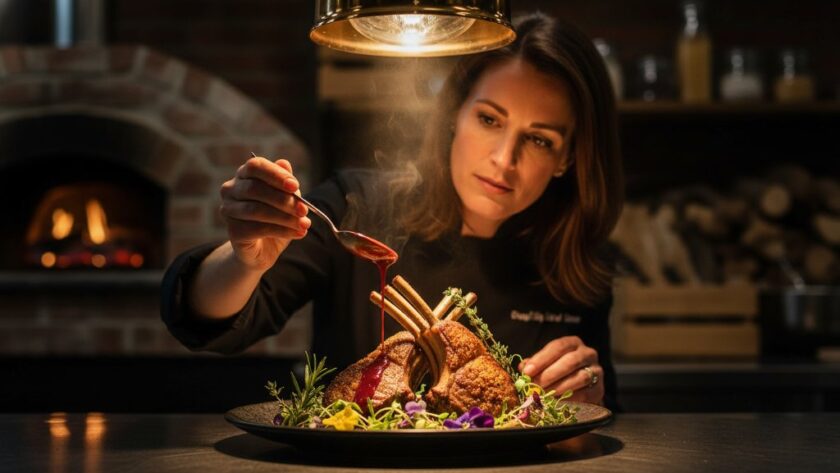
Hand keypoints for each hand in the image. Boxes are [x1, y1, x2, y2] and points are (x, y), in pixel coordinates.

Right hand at [219, 156, 310, 270]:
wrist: (265, 248)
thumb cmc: (276, 216)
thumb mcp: (286, 198)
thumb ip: (285, 183)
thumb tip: (284, 163)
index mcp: (244, 174)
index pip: (255, 166)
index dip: (275, 174)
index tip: (295, 186)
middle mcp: (231, 189)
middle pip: (255, 189)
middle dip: (283, 200)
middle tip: (304, 210)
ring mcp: (228, 210)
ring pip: (256, 210)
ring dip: (285, 217)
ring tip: (303, 224)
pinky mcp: (233, 231)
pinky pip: (257, 229)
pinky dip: (281, 231)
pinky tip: (297, 233)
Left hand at [518, 336, 603, 404]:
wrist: (580, 388)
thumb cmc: (558, 372)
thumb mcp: (546, 364)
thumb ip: (534, 365)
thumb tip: (523, 368)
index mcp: (573, 343)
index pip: (558, 346)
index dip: (542, 359)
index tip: (527, 371)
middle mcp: (588, 353)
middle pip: (570, 361)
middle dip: (550, 374)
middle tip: (536, 385)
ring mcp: (596, 371)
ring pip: (580, 377)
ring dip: (560, 387)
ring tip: (545, 395)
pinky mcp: (599, 389)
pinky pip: (586, 393)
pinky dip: (570, 399)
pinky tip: (558, 402)